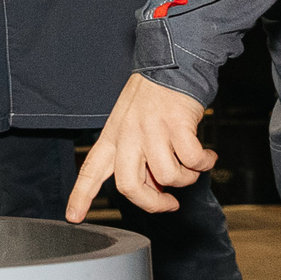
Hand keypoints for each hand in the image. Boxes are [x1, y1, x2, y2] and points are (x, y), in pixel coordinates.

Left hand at [66, 72, 215, 219]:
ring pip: (167, 177)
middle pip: (130, 187)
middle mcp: (128, 135)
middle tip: (170, 204)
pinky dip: (204, 163)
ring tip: (192, 165)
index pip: (90, 170)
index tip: (73, 217)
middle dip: (153, 203)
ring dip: (186, 178)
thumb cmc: (154, 97)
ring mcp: (151, 130)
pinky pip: (192, 160)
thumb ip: (140, 157)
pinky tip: (207, 155)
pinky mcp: (176, 125)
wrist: (173, 62)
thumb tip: (158, 191)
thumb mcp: (133, 124)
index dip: (81, 196)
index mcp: (113, 135)